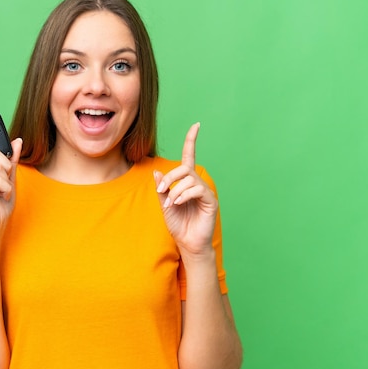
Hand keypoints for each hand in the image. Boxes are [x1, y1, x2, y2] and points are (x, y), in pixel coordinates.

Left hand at [153, 123, 217, 258]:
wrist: (187, 243)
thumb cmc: (178, 225)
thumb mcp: (164, 204)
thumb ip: (161, 188)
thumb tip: (156, 172)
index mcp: (186, 182)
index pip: (189, 156)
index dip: (191, 141)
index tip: (196, 125)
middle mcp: (197, 183)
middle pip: (184, 168)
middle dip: (169, 178)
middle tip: (161, 192)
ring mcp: (205, 191)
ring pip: (189, 178)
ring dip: (175, 190)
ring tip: (170, 203)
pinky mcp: (210, 201)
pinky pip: (197, 189)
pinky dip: (184, 194)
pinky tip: (177, 203)